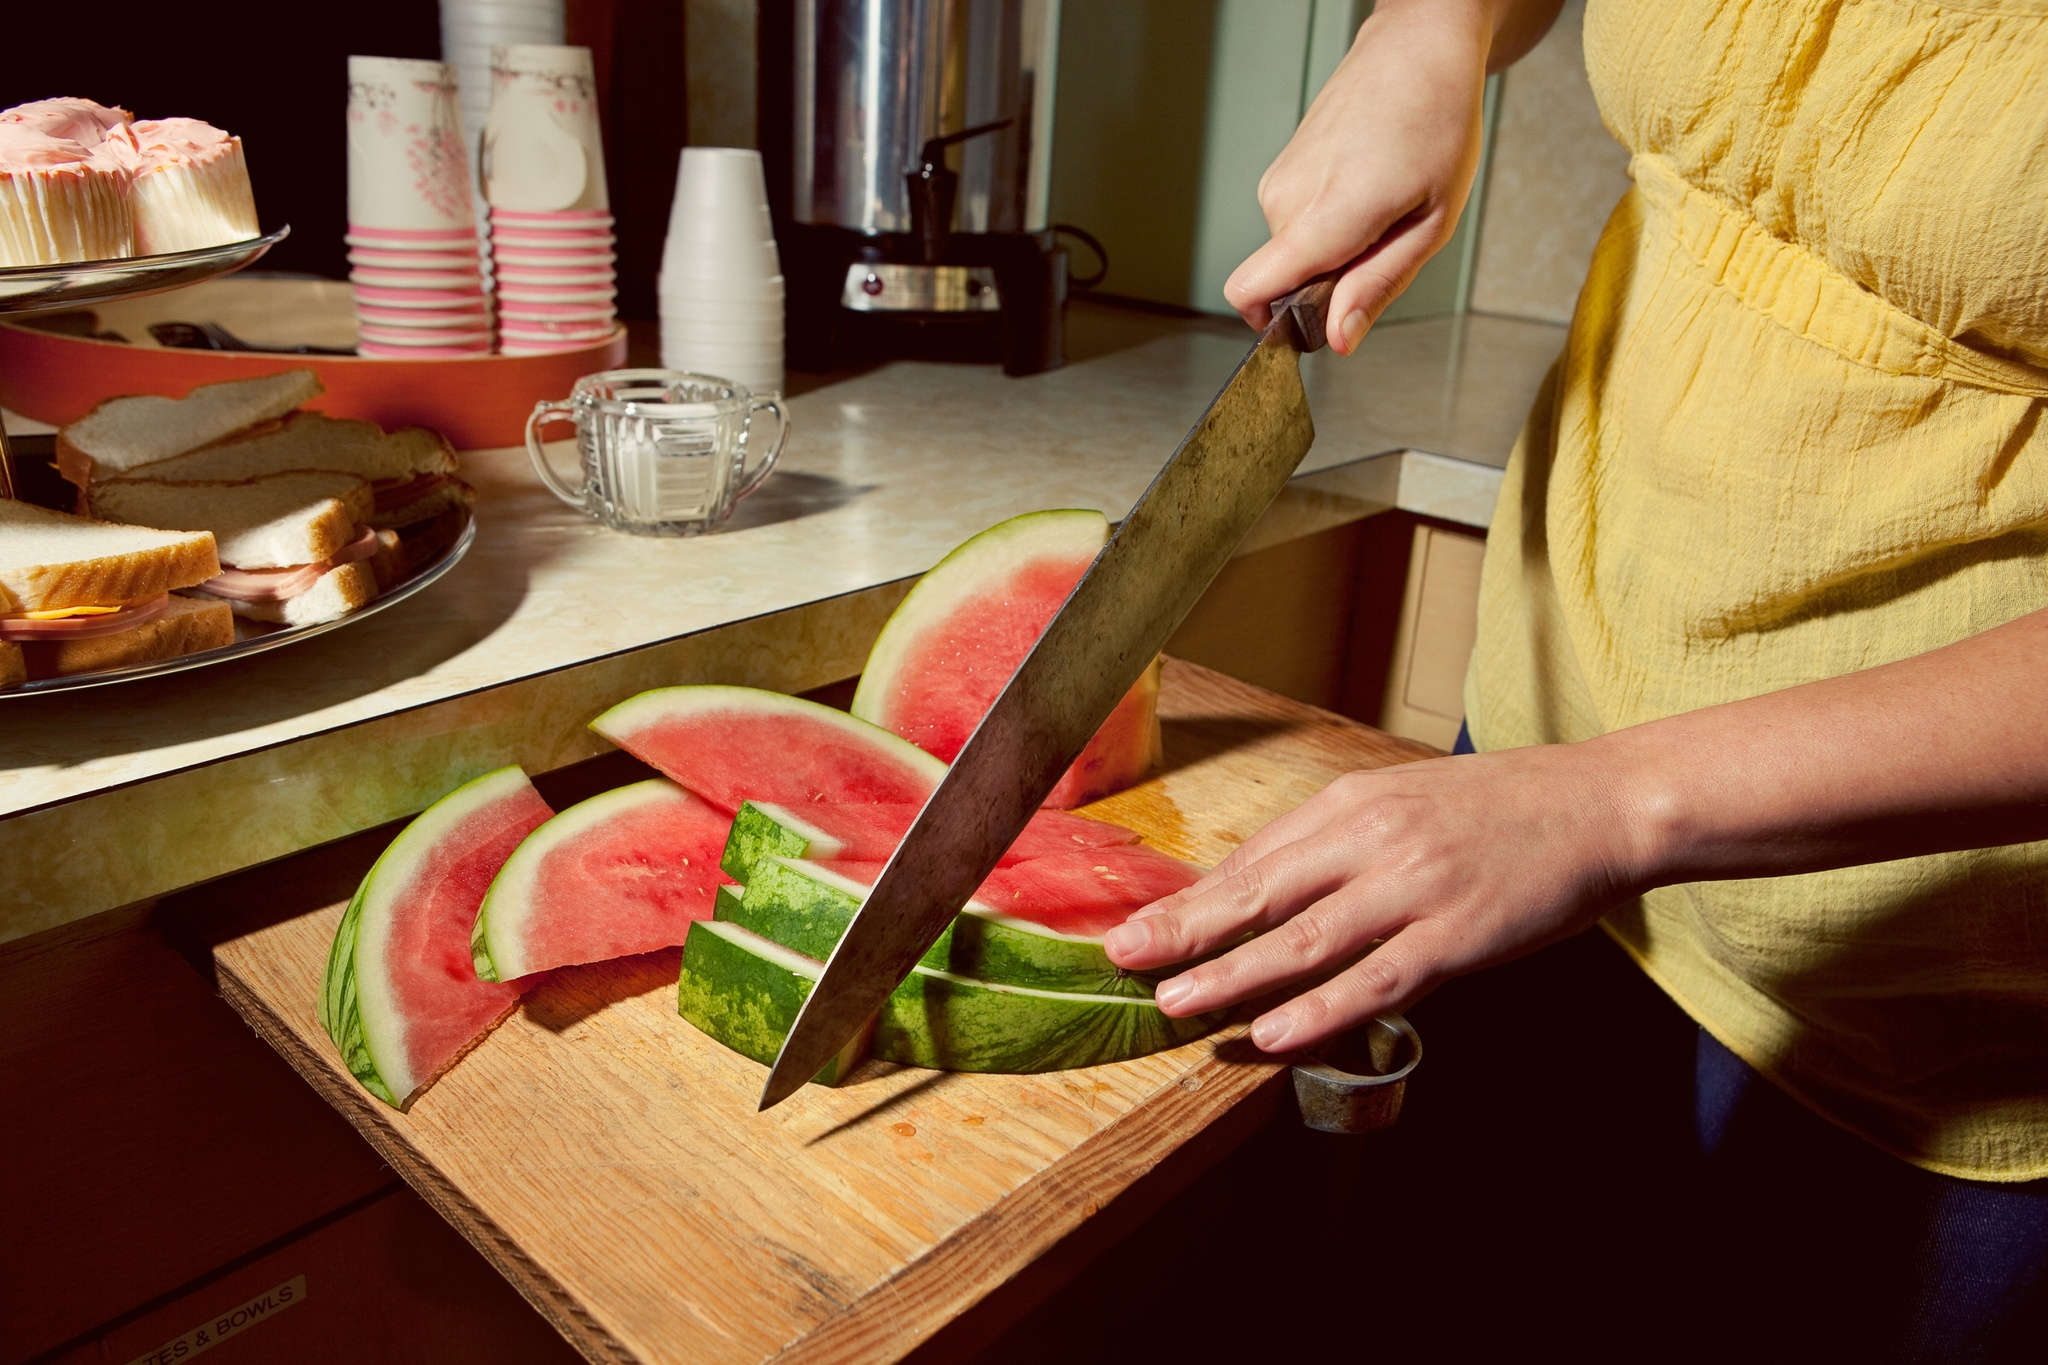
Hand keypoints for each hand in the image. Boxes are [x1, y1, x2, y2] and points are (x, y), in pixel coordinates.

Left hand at [1103, 743, 1651, 1052]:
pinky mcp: (1456, 936)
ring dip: (1232, 974)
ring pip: (1304, 940)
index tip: (1135, 929)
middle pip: (1257, 892)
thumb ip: (1334, 843)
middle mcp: (1370, 840)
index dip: (1188, 901)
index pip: (1250, 861)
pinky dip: (1320, 1008)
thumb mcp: (1402, 801)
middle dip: (1182, 930)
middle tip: (1122, 960)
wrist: (1598, 803)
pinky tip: (1274, 1031)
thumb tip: (1259, 883)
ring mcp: (1412, 889)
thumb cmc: (1498, 808)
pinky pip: (1375, 980)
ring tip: (1175, 1001)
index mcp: (1349, 805)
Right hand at [1223, 0, 1491, 352]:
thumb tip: (1337, 338)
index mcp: (1326, 216)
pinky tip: (1365, 186)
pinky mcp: (1280, 170)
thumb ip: (1377, 286)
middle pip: (1283, 281)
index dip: (1273, 327)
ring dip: (1334, 248)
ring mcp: (1278, 181)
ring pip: (1292, 252)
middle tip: (1383, 242)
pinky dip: (1327, 221)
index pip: (1250, 292)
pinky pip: (1295, 222)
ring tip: (1380, 206)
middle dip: (1328, 282)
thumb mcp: (1429, 223)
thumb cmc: (1436, 123)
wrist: (1417, 51)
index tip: (1310, 327)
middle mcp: (1286, 200)